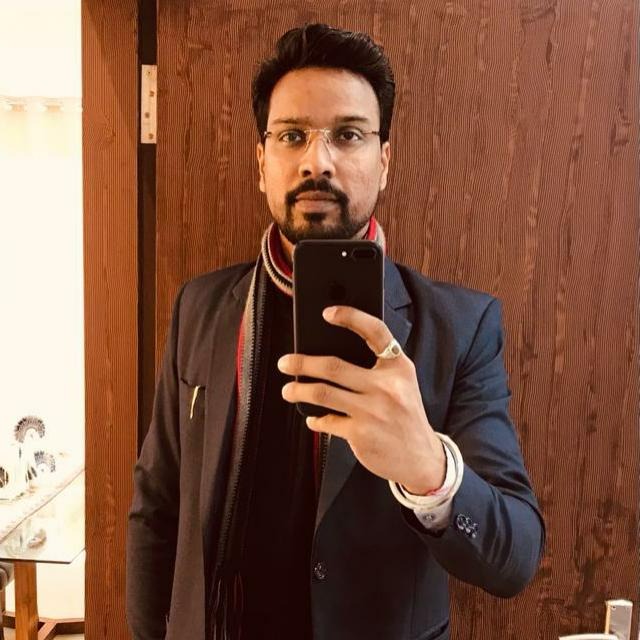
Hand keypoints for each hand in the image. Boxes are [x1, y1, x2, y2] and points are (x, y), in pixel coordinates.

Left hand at [277, 305, 445, 493]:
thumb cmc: (405, 415)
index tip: (328, 313)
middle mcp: (387, 387)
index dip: (351, 317)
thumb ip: (379, 366)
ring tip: (288, 389)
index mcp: (398, 367)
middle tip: (285, 362)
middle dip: (302, 362)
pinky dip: (315, 419)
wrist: (421, 457)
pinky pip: (327, 421)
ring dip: (298, 390)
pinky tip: (313, 418)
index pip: (376, 332)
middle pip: (334, 366)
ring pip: (322, 393)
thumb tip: (333, 353)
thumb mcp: (403, 384)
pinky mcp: (360, 434)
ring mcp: (373, 411)